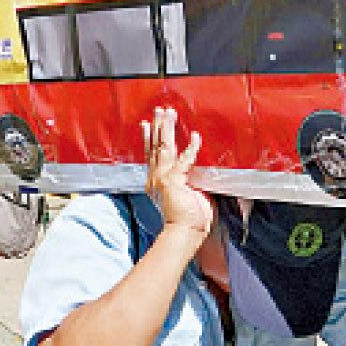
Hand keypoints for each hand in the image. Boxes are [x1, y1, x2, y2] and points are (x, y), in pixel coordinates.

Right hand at [143, 106, 212, 237]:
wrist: (184, 234)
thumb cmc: (189, 221)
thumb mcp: (186, 196)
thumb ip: (188, 183)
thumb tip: (198, 176)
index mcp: (156, 183)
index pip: (151, 156)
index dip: (149, 139)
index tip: (147, 125)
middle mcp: (155, 179)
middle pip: (155, 147)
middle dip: (158, 127)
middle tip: (159, 111)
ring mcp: (162, 179)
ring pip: (163, 148)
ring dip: (166, 129)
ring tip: (167, 113)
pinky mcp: (173, 182)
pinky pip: (184, 160)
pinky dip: (191, 148)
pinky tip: (196, 136)